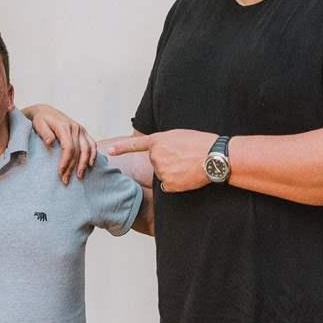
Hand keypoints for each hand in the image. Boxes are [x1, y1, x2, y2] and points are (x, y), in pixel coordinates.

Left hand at [23, 104, 96, 182]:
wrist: (45, 112)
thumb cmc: (40, 120)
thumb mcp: (38, 124)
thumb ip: (44, 133)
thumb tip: (50, 142)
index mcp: (64, 126)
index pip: (69, 147)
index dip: (65, 161)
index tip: (60, 172)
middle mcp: (75, 127)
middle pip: (77, 151)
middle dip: (72, 167)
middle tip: (66, 180)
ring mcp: (81, 129)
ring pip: (87, 149)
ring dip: (84, 164)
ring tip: (79, 176)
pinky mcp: (83, 132)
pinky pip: (92, 144)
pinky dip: (93, 154)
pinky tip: (90, 165)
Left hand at [102, 130, 218, 192]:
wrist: (213, 157)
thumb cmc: (201, 144)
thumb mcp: (179, 135)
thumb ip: (165, 143)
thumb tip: (161, 154)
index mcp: (158, 140)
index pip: (135, 144)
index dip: (121, 148)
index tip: (108, 151)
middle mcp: (156, 155)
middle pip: (156, 163)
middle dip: (167, 162)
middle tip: (184, 157)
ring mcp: (160, 170)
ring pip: (162, 175)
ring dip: (173, 173)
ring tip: (188, 165)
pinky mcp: (167, 183)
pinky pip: (168, 186)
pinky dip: (176, 184)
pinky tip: (187, 176)